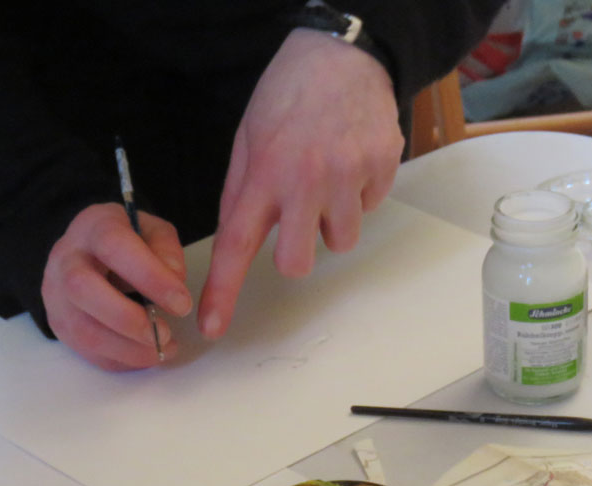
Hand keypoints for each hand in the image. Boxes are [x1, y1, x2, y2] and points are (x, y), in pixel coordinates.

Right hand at [41, 202, 191, 370]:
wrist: (90, 252)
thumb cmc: (129, 243)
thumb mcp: (154, 232)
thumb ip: (167, 250)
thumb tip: (175, 280)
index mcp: (93, 228)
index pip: (113, 246)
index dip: (149, 277)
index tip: (182, 304)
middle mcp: (66, 259)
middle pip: (82, 289)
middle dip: (130, 319)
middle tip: (166, 333)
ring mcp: (56, 295)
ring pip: (83, 329)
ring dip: (130, 349)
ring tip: (164, 348)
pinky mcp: (60, 325)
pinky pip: (88, 352)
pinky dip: (123, 360)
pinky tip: (148, 354)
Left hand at [197, 29, 403, 338]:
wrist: (343, 53)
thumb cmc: (290, 94)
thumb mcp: (250, 137)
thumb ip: (243, 192)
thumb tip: (238, 240)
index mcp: (264, 171)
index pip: (237, 244)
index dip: (223, 290)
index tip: (211, 326)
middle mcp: (305, 180)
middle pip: (297, 262)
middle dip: (298, 250)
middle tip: (300, 216)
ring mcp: (347, 177)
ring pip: (340, 241)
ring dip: (333, 220)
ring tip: (330, 178)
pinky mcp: (380, 171)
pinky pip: (369, 209)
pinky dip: (360, 194)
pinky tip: (352, 160)